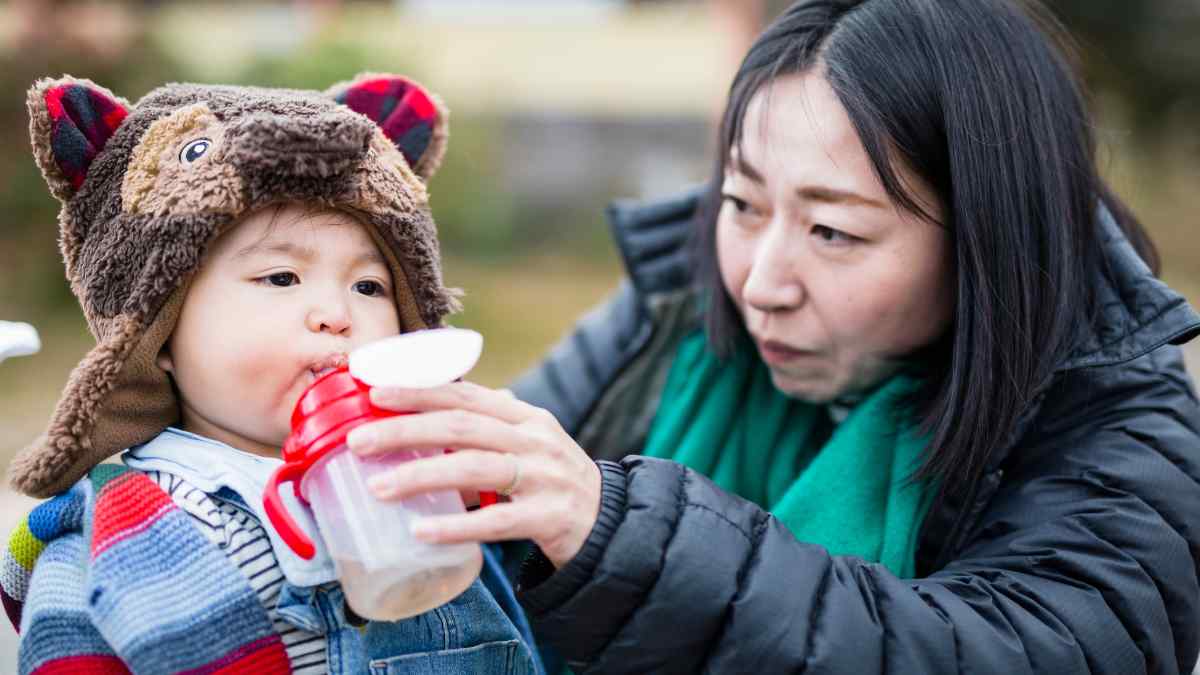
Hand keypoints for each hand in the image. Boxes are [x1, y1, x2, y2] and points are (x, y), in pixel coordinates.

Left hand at [346, 381, 601, 567]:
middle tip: (359, 442)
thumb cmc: (555, 482)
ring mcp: (544, 477)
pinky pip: (496, 521)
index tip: (375, 392)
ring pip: (474, 468)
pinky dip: (456, 525)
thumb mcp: (528, 444)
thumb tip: (430, 407)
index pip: (466, 395)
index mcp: (525, 417)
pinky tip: (421, 530)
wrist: (611, 524)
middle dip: (405, 430)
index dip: (420, 391)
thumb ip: (486, 427)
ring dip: (421, 475)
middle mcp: (534, 440)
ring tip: (378, 488)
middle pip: (462, 426)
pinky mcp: (549, 517)